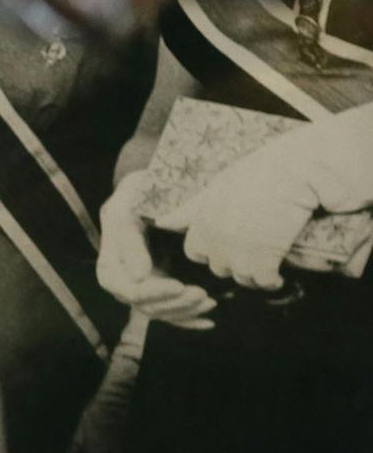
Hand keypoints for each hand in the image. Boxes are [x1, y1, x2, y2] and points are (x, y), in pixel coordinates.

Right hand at [95, 171, 214, 326]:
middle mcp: (123, 277)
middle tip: (204, 296)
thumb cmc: (141, 189)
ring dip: (184, 312)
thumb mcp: (130, 203)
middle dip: (174, 304)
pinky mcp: (157, 286)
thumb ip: (130, 237)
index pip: (127, 289)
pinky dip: (188, 319)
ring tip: (210, 303)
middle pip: (144, 305)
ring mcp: (140, 284)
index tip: (180, 285)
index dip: (152, 293)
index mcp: (111, 258)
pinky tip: (208, 322)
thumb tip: (140, 275)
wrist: (155, 187)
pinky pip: (169, 310)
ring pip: (158, 311)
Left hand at [150, 124, 350, 291]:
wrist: (292, 170)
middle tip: (254, 254)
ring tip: (267, 267)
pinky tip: (279, 277)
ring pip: (242, 278)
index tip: (230, 244)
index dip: (212, 252)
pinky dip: (272, 282)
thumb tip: (161, 222)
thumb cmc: (257, 172)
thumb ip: (189, 210)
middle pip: (219, 267)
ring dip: (254, 276)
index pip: (196, 253)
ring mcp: (239, 251)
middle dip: (234, 263)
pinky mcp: (265, 258)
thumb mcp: (216, 188)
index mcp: (202, 223)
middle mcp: (216, 240)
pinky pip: (264, 281)